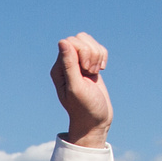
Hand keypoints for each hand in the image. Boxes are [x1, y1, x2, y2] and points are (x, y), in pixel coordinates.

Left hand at [49, 31, 110, 147]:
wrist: (95, 121)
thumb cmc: (84, 108)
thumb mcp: (76, 87)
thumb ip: (69, 65)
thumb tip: (63, 42)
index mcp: (59, 68)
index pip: (71, 42)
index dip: (82, 52)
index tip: (86, 70)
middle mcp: (67, 64)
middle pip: (81, 39)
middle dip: (91, 53)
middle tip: (91, 72)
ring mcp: (79, 64)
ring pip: (90, 42)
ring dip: (98, 55)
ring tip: (95, 72)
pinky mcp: (90, 65)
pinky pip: (98, 49)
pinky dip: (103, 57)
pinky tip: (101, 70)